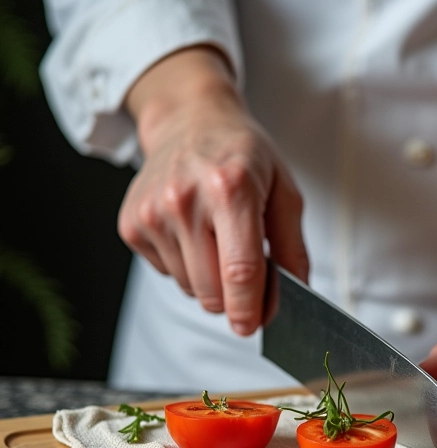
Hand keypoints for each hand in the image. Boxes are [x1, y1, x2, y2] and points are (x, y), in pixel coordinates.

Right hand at [118, 48, 307, 335]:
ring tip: (217, 238)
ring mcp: (152, 213)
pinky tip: (192, 232)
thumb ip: (292, 246)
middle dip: (234, 297)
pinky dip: (186, 266)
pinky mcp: (131, 224)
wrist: (189, 120)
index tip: (254, 326)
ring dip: (210, 280)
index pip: (240, 270)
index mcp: (231, 189)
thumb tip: (294, 293)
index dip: (249, 308)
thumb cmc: (243, 156)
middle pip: (211, 290)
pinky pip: (167, 274)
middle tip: (245, 273)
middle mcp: (185, 200)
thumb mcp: (284, 191)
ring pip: (190, 288)